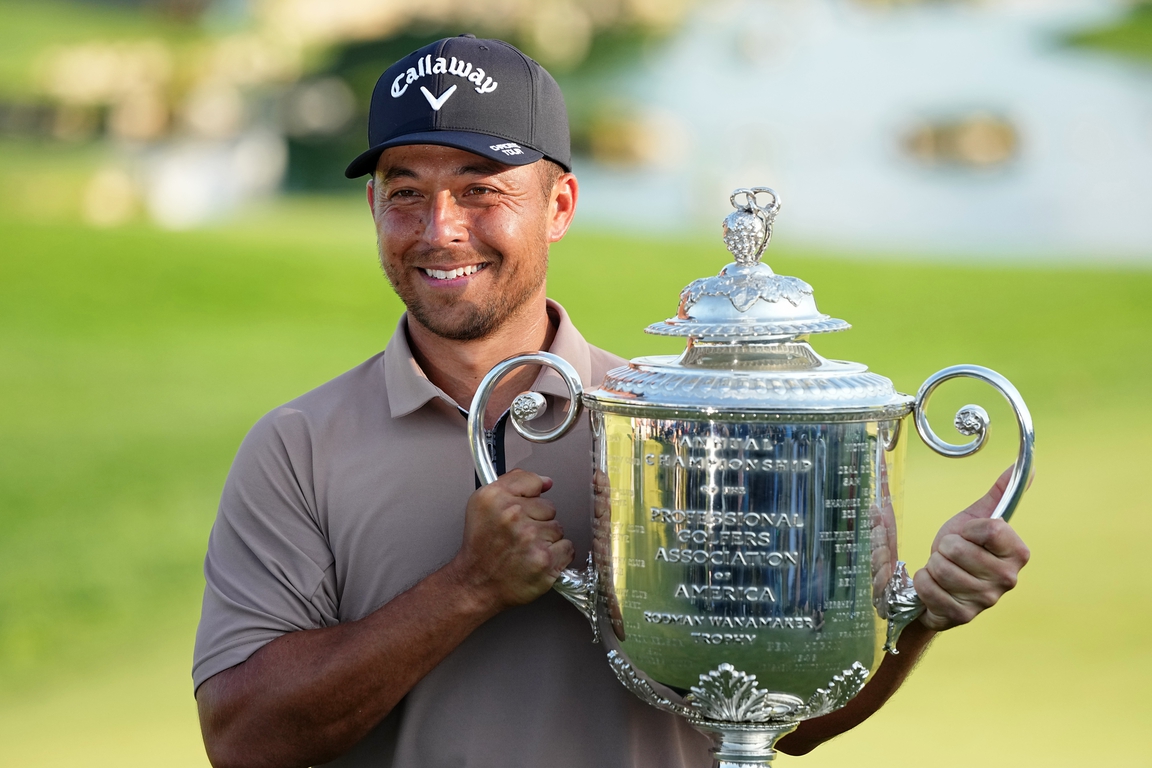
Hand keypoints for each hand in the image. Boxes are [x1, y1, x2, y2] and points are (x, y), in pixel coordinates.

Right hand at [449, 469, 574, 611]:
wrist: (476, 583)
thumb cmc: (481, 547)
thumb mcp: (483, 504)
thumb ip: (514, 483)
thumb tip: (545, 482)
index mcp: (496, 498)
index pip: (533, 482)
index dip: (530, 498)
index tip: (524, 508)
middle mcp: (512, 516)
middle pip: (549, 507)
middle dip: (537, 521)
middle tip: (518, 536)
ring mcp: (530, 539)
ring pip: (558, 528)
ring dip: (546, 540)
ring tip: (526, 549)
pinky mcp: (545, 561)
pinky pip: (567, 548)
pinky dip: (557, 556)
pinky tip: (537, 559)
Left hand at [914, 467, 1030, 630]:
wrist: (942, 585)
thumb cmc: (962, 550)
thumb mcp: (977, 518)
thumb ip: (1000, 493)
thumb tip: (1023, 466)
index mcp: (1017, 553)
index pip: (990, 529)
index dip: (968, 528)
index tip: (967, 534)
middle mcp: (1008, 579)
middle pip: (958, 549)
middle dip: (944, 547)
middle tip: (950, 554)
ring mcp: (986, 600)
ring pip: (941, 568)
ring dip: (933, 564)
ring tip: (942, 568)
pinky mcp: (962, 616)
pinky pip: (928, 588)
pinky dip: (922, 582)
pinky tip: (934, 585)